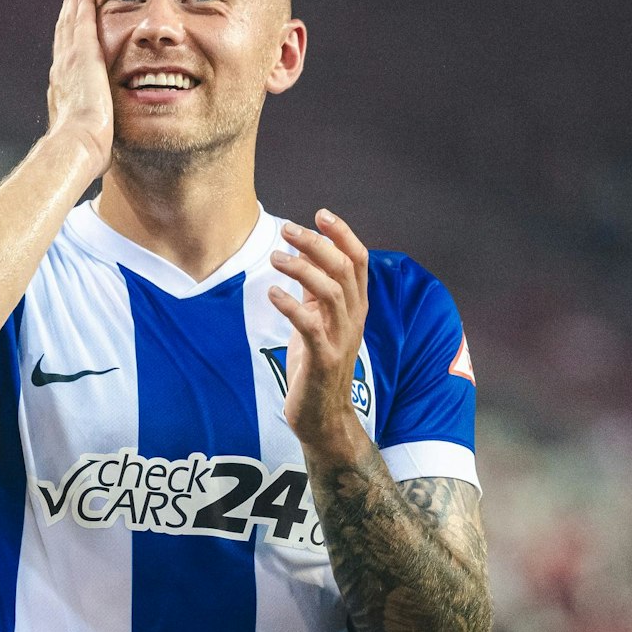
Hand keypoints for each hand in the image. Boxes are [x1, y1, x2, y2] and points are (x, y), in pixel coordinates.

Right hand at [46, 0, 112, 178]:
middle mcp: (61, 73)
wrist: (77, 147)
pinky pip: (82, 22)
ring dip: (73, 4)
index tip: (71, 31)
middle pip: (64, 36)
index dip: (68, 44)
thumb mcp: (86, 143)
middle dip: (68, 16)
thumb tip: (94, 157)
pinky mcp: (83, 56)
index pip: (66, 62)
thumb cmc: (83, 155)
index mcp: (64, 93)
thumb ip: (89, 140)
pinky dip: (81, 3)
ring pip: (70, 25)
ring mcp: (70, 62)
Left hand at [270, 210, 368, 451]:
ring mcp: (341, 339)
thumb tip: (304, 256)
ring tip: (275, 258)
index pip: (358, 261)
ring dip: (302, 269)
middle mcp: (353, 319)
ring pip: (331, 291)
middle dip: (316, 244)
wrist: (323, 416)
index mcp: (355, 307)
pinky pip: (310, 325)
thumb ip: (315, 292)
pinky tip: (273, 293)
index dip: (342, 234)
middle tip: (288, 229)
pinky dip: (291, 305)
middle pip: (344, 268)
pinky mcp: (323, 359)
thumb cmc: (317, 366)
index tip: (320, 214)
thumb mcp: (318, 322)